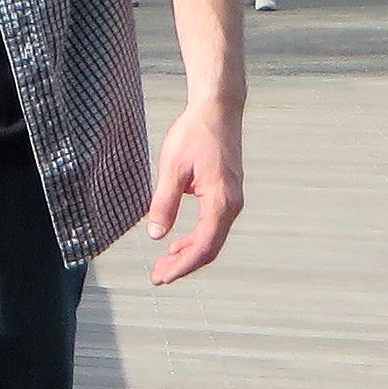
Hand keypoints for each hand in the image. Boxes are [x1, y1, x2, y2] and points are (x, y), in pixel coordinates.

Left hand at [143, 99, 243, 286]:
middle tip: (157, 277)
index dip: (181, 266)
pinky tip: (176, 245)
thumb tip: (155, 234)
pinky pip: (213, 226)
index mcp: (220, 201)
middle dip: (183, 266)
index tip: (161, 277)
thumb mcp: (172, 168)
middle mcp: (231, 205)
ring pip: (212, 239)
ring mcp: (232, 201)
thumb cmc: (194, 135)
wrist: (217, 110)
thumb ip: (163, 203)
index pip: (203, 247)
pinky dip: (195, 239)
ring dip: (188, 254)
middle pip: (209, 248)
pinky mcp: (227, 195)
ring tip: (163, 264)